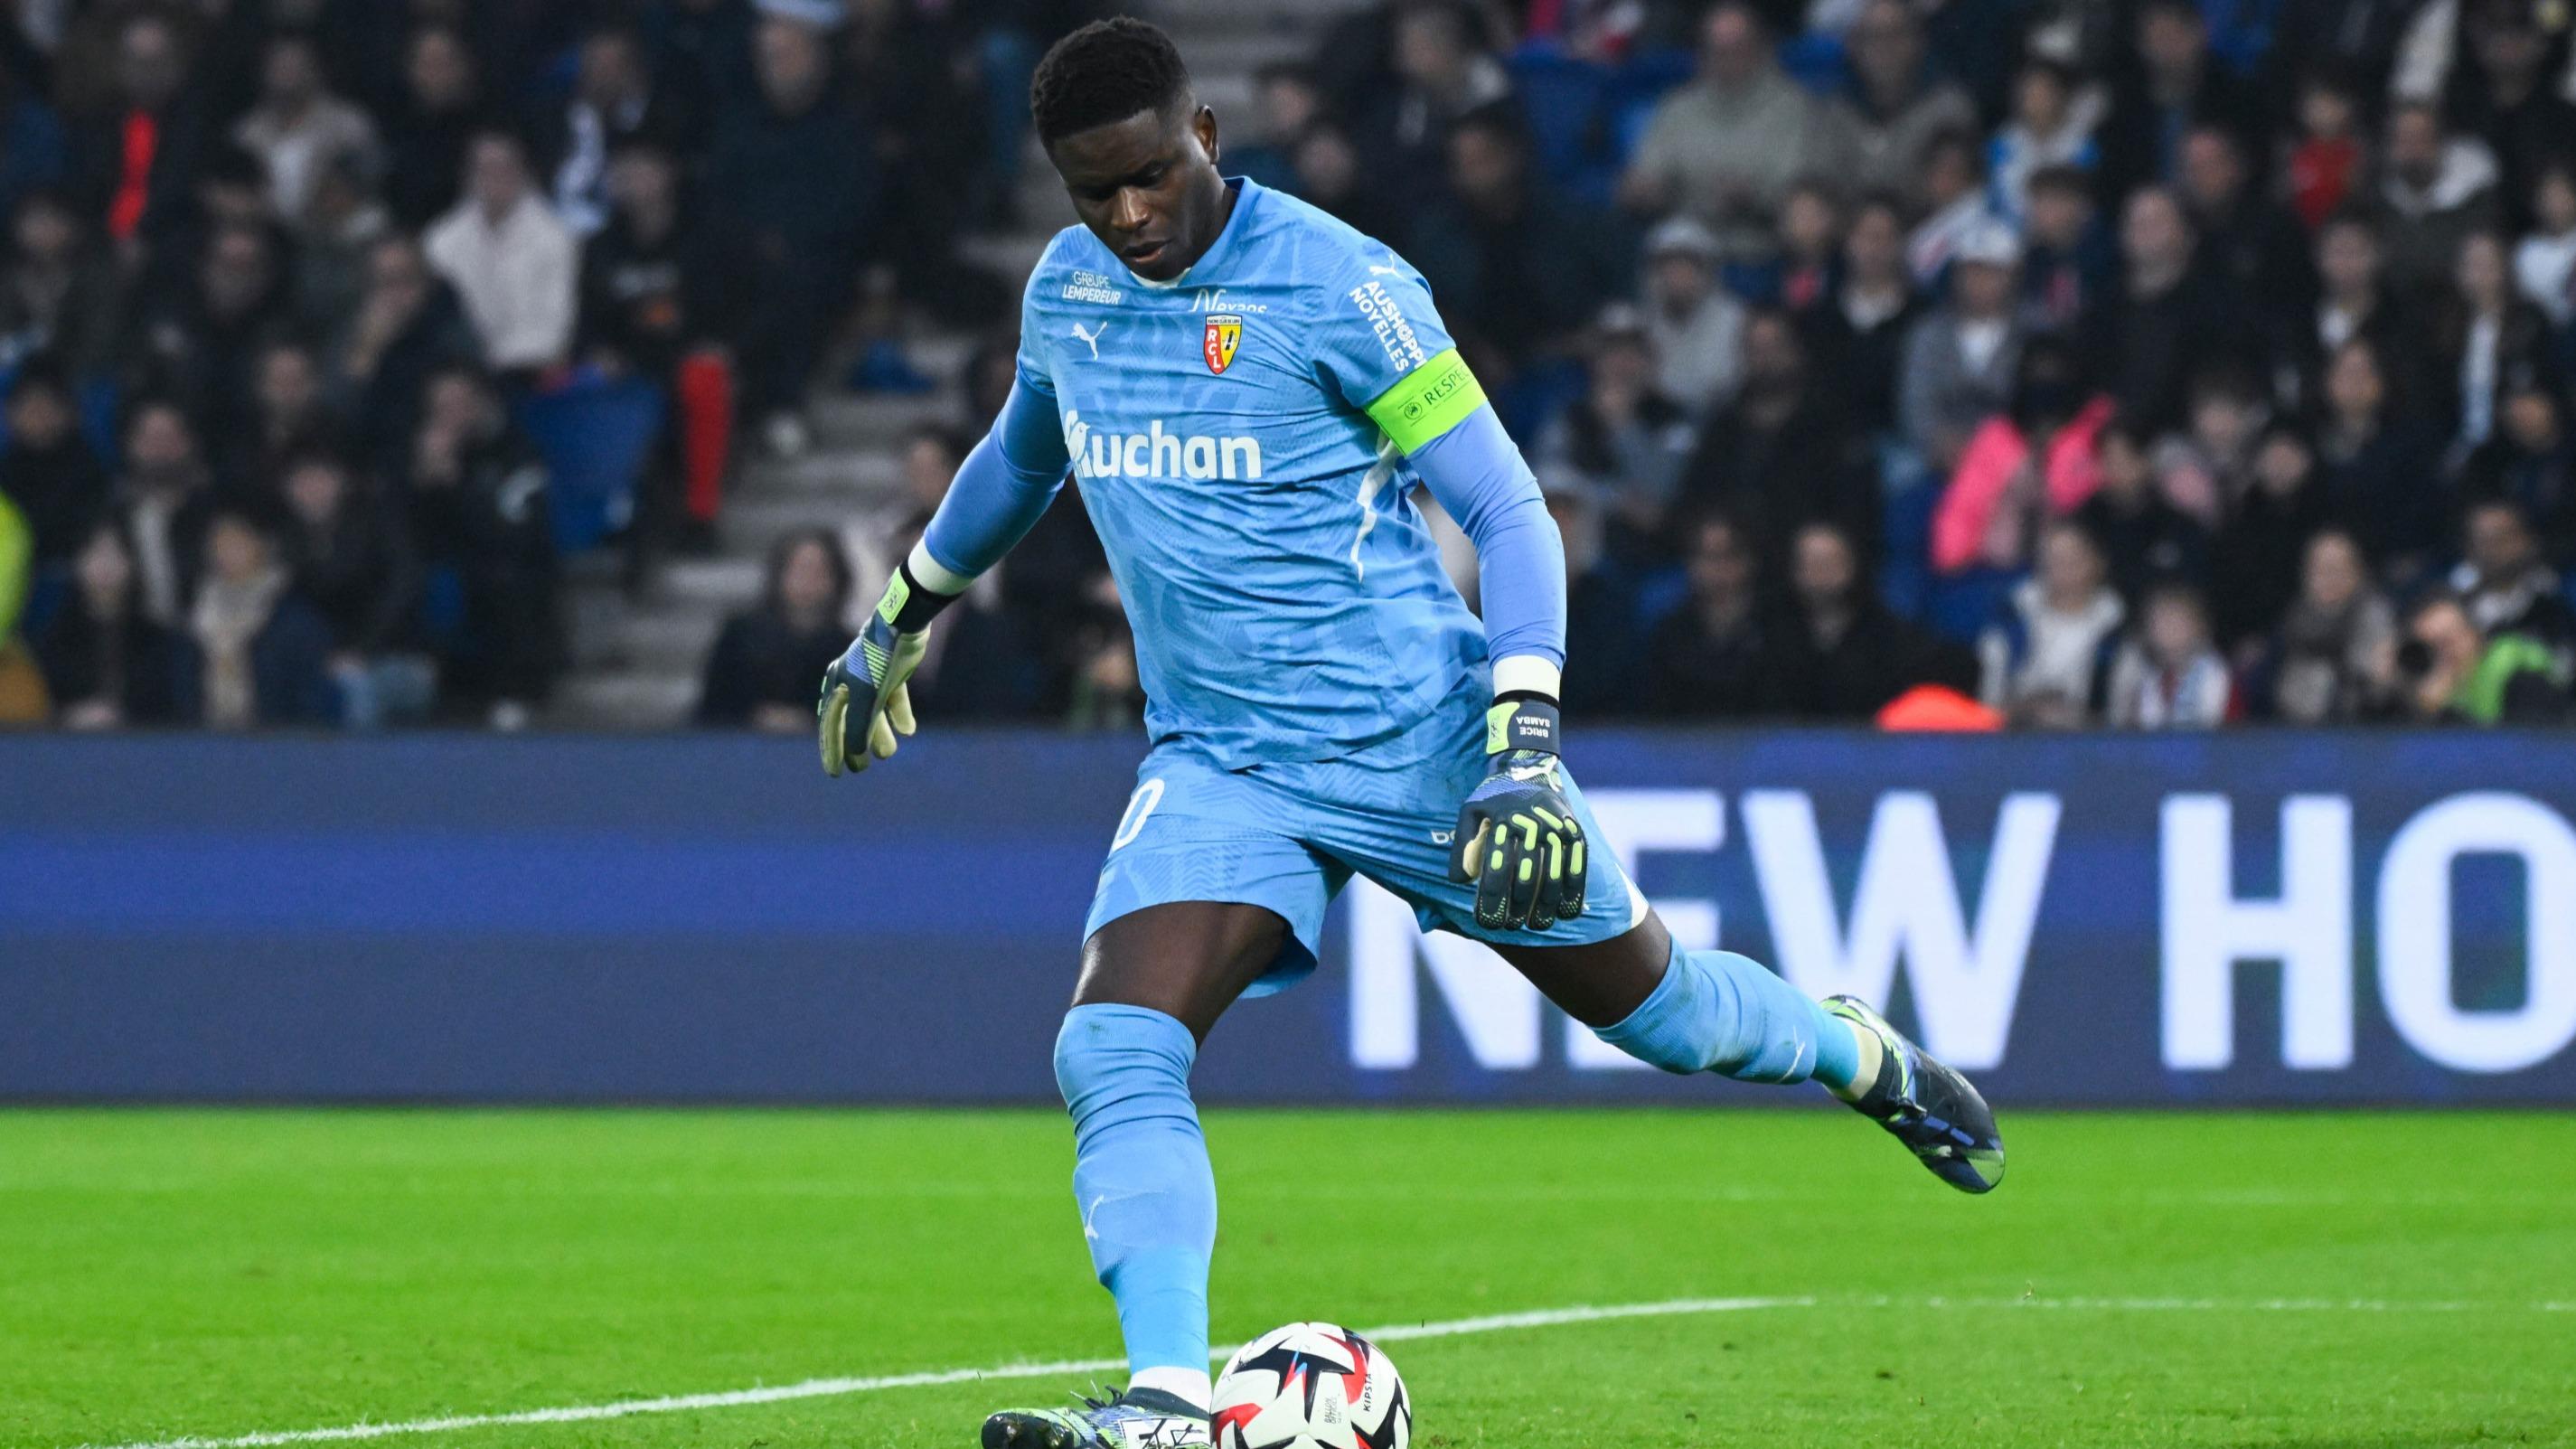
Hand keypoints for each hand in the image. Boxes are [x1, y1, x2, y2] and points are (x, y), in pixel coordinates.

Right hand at [817, 585, 928, 775]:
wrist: (904, 624)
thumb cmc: (879, 660)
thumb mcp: (867, 697)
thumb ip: (860, 727)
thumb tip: (857, 755)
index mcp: (836, 684)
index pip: (830, 725)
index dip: (832, 750)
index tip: (836, 773)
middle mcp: (850, 679)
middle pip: (850, 720)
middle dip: (856, 745)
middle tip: (861, 768)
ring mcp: (872, 674)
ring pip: (872, 710)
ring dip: (879, 733)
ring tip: (888, 753)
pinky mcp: (893, 670)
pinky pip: (893, 697)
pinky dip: (899, 713)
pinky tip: (908, 731)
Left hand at [1449, 699, 1587, 930]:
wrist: (1527, 766)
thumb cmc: (1493, 797)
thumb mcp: (1469, 811)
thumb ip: (1463, 845)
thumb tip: (1459, 882)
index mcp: (1502, 822)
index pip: (1495, 870)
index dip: (1491, 901)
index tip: (1487, 923)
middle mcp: (1531, 825)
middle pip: (1525, 878)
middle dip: (1518, 909)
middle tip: (1511, 927)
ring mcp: (1556, 827)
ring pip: (1553, 877)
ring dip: (1545, 907)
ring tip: (1537, 926)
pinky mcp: (1574, 830)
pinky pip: (1577, 866)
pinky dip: (1574, 892)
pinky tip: (1567, 913)